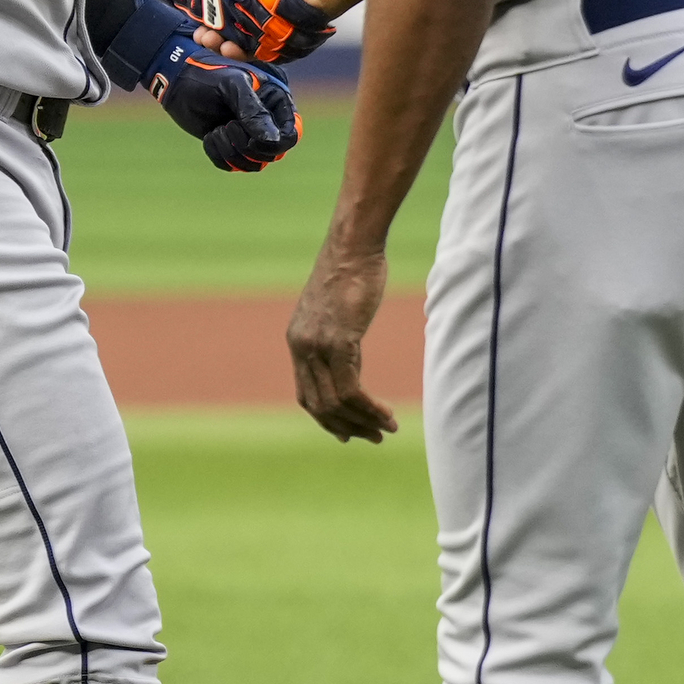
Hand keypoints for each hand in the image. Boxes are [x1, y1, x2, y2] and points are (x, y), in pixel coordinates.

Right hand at [142, 0, 335, 64]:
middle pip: (227, 22)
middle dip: (209, 31)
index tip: (191, 13)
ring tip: (213, 45)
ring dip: (223, 45)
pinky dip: (246, 53)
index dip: (203, 7)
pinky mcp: (285, 36)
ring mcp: (272, 19)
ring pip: (241, 39)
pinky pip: (262, 50)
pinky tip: (232, 50)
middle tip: (200, 35)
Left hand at [143, 35, 299, 173]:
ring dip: (231, 152)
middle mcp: (266, 119)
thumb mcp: (231, 87)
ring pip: (253, 164)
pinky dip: (219, 155)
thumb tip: (273, 140)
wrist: (176, 79)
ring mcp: (249, 134)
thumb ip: (253, 112)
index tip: (253, 140)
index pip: (291, 134)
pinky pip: (234, 165)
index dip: (276, 143)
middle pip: (272, 154)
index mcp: (275, 100)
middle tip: (226, 126)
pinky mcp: (231, 145)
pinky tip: (210, 135)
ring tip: (216, 131)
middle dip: (247, 146)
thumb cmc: (205, 74)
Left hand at [289, 241, 394, 442]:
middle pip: (318, 405)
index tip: (348, 431)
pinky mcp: (338, 341)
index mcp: (297, 340)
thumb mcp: (336, 310)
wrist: (354, 246)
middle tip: (373, 437)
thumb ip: (335, 335)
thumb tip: (347, 354)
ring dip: (362, 421)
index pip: (306, 394)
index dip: (326, 419)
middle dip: (346, 427)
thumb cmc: (352, 271)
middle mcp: (301, 346)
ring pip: (336, 402)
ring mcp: (317, 345)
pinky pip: (351, 389)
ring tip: (386, 429)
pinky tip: (386, 413)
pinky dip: (369, 408)